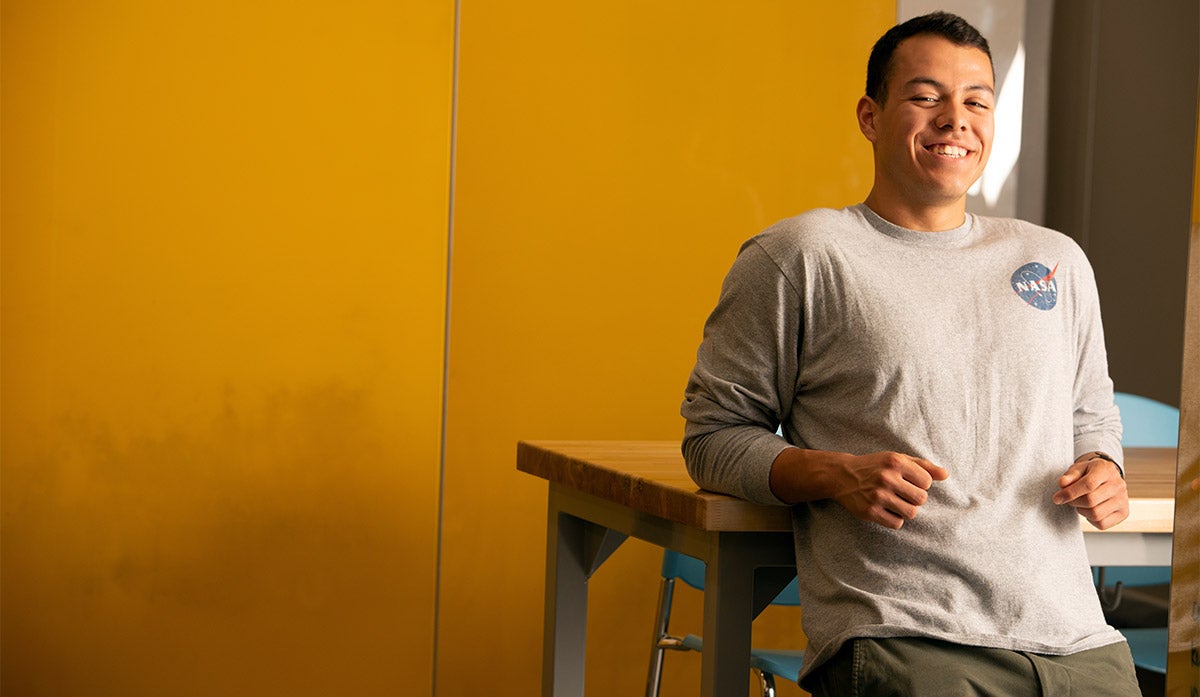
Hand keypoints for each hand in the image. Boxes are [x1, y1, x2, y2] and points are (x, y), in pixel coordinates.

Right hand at [832, 451, 949, 529]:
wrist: (842, 476)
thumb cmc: (875, 466)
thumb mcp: (897, 459)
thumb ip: (923, 466)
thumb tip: (946, 474)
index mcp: (895, 462)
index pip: (927, 482)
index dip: (920, 484)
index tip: (908, 481)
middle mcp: (886, 478)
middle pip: (921, 499)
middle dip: (914, 498)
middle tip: (901, 493)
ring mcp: (877, 496)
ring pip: (911, 513)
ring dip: (906, 509)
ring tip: (895, 502)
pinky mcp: (870, 512)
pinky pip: (897, 524)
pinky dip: (894, 519)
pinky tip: (885, 509)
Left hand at [1053, 455, 1128, 529]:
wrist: (1107, 476)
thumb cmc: (1089, 472)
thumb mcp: (1078, 468)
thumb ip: (1070, 476)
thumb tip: (1062, 483)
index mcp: (1106, 470)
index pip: (1088, 484)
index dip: (1070, 493)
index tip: (1056, 498)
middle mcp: (1118, 485)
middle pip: (1091, 501)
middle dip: (1074, 502)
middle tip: (1069, 499)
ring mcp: (1123, 500)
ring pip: (1096, 514)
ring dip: (1082, 511)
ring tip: (1080, 503)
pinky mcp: (1124, 513)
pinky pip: (1102, 524)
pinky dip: (1091, 520)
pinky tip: (1090, 509)